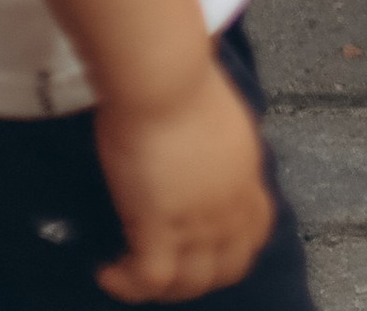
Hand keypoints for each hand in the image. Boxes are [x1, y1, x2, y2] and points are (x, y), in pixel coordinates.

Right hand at [95, 59, 272, 301]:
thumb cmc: (180, 79)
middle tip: (166, 270)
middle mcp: (229, 203)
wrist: (163, 76)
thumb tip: (197, 146)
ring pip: (189, 283)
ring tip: (131, 275)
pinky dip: (128, 284)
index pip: (257, 230)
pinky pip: (150, 278)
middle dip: (198, 278)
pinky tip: (109, 273)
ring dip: (162, 289)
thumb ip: (213, 145)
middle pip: (228, 267)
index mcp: (246, 173)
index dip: (234, 248)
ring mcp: (198, 219)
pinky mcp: (160, 225)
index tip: (207, 249)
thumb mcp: (214, 116)